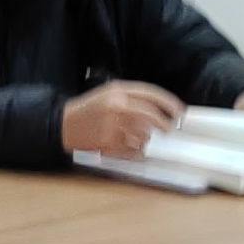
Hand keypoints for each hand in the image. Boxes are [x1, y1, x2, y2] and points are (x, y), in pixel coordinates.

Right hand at [61, 80, 184, 155]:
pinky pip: (133, 151)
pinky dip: (139, 152)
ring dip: (148, 139)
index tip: (180, 111)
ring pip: (144, 135)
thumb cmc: (89, 108)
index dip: (169, 102)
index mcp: (117, 91)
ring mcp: (112, 127)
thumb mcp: (108, 93)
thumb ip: (133, 97)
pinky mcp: (109, 144)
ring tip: (142, 138)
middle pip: (151, 115)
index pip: (150, 94)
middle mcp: (116, 107)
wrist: (63, 124)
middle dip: (164, 123)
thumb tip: (160, 109)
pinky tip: (136, 150)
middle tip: (169, 128)